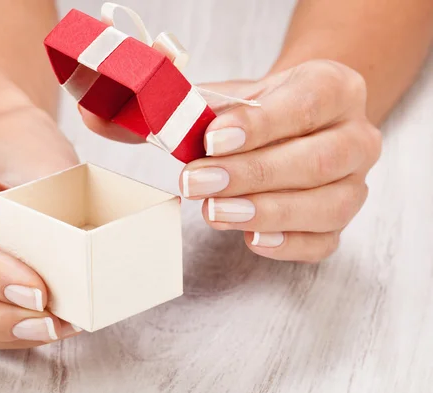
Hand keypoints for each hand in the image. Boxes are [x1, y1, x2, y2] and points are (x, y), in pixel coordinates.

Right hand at [0, 107, 80, 347]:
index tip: (37, 293)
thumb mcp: (33, 170)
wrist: (5, 144)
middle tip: (48, 322)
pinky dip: (1, 329)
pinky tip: (41, 324)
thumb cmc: (19, 150)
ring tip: (56, 327)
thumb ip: (41, 222)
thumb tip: (71, 283)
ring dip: (2, 332)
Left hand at [80, 60, 381, 262]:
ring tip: (216, 212)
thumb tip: (97, 110)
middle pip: (319, 160)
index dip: (261, 124)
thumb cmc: (254, 111)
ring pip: (328, 205)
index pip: (306, 103)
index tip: (212, 139)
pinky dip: (290, 244)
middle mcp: (355, 136)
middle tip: (198, 183)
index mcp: (332, 88)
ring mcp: (353, 183)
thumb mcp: (217, 95)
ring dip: (269, 211)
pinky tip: (253, 238)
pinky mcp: (338, 221)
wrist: (295, 124)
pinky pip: (326, 241)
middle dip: (253, 174)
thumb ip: (162, 102)